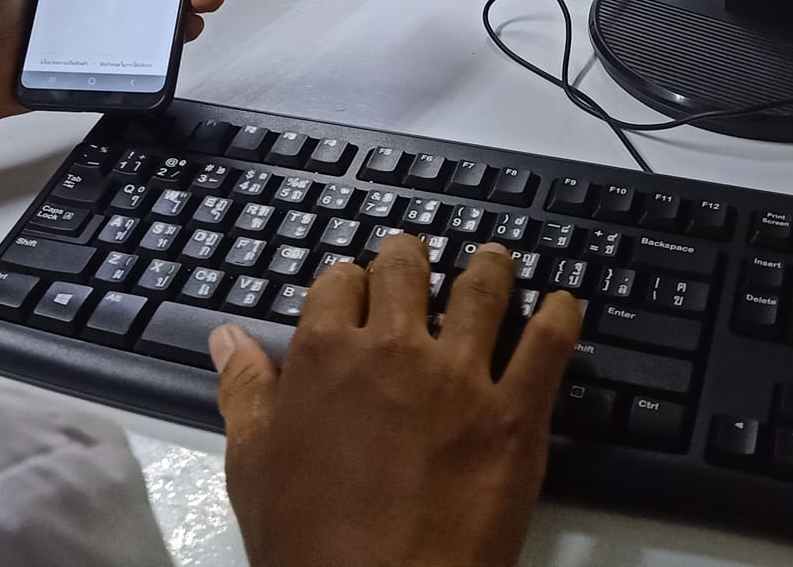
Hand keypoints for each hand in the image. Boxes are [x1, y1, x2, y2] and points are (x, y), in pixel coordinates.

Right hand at [213, 236, 583, 566]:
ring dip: (489, 268)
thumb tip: (229, 338)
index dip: (347, 281)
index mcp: (326, 355)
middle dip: (410, 256)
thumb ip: (246, 391)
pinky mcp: (515, 413)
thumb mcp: (254, 466)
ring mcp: (460, 377)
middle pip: (406, 271)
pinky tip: (564, 304)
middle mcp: (394, 349)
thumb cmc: (308, 543)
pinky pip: (548, 345)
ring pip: (481, 292)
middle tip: (416, 255)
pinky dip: (560, 316)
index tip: (355, 287)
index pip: (338, 283)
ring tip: (494, 259)